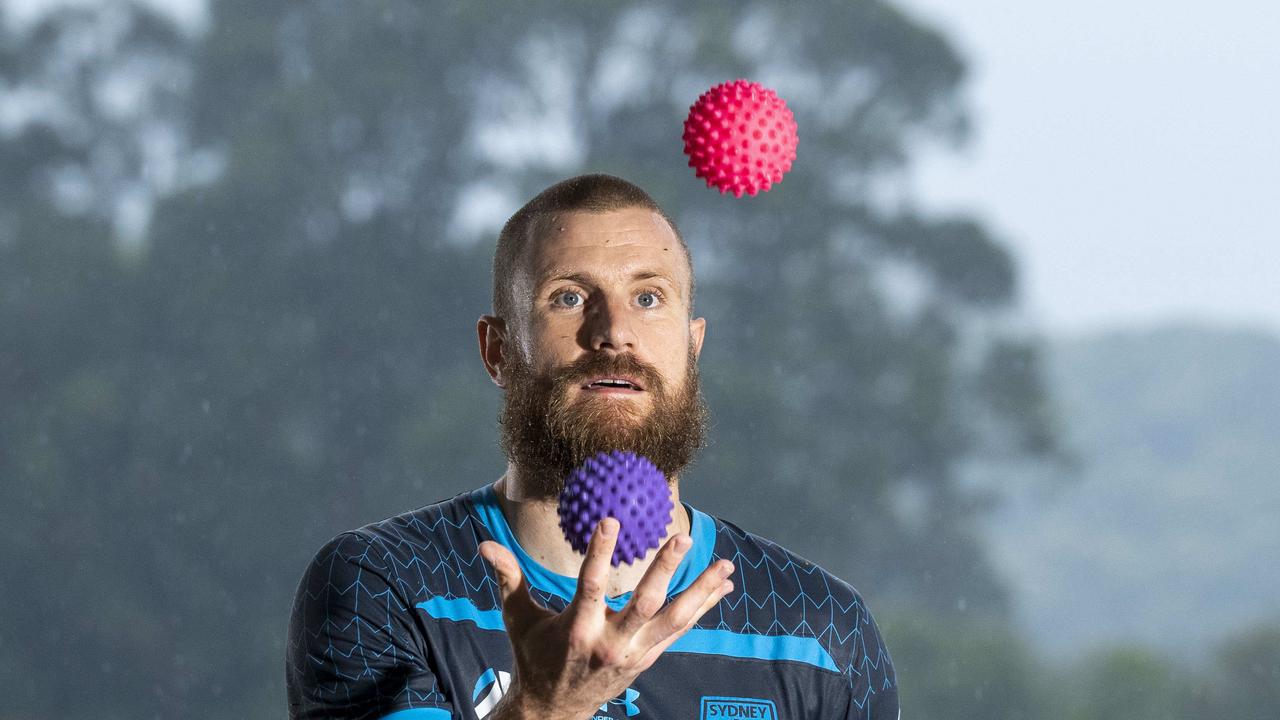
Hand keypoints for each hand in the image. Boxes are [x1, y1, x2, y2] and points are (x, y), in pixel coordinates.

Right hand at [478, 517, 733, 719]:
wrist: (553, 711)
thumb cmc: (534, 656)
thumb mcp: (517, 619)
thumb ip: (508, 579)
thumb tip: (486, 544)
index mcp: (576, 630)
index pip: (590, 585)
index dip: (601, 552)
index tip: (611, 519)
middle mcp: (610, 644)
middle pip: (643, 604)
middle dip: (665, 571)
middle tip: (681, 537)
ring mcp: (634, 654)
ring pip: (674, 620)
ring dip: (701, 591)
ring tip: (725, 565)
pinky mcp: (647, 659)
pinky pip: (680, 630)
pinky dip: (702, 607)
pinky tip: (722, 586)